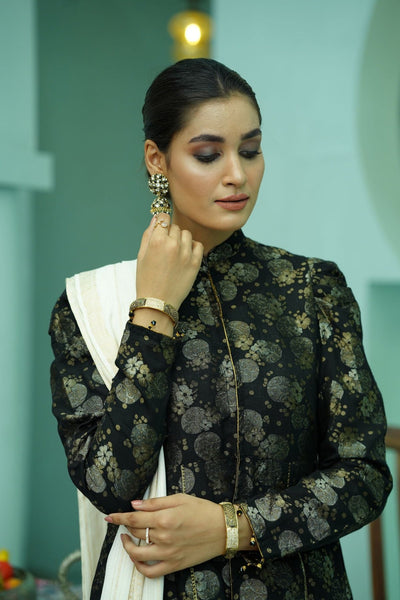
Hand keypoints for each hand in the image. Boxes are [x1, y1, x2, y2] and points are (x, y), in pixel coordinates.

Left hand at [105, 493, 225, 577]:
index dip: (118, 517)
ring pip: (137, 554)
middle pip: (136, 532)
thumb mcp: (179, 498)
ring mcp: (168, 553)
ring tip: (126, 539)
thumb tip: (134, 504)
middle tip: (126, 520)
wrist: (223, 529)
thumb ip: (155, 502)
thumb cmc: (202, 510)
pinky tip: (137, 558)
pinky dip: (139, 567)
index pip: (134, 518)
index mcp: (165, 518)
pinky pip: (150, 572)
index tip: (109, 516)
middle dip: (126, 526)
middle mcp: (164, 537)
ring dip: (127, 547)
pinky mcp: (174, 565)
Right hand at [136, 214, 202, 309]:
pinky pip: (198, 245)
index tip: (162, 228)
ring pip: (186, 234)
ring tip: (175, 252)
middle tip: (165, 247)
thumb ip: (148, 234)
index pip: (163, 218)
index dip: (162, 222)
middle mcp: (173, 244)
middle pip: (175, 227)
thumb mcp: (141, 255)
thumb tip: (156, 218)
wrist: (158, 302)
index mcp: (157, 241)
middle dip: (170, 233)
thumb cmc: (146, 279)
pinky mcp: (195, 263)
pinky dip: (192, 247)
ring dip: (181, 239)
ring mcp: (186, 254)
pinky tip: (185, 255)